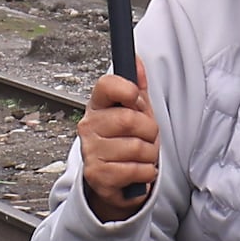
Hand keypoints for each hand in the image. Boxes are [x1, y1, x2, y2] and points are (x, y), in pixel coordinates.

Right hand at [78, 71, 158, 218]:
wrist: (113, 180)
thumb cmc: (125, 141)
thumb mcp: (134, 112)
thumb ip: (136, 87)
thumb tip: (136, 60)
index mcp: (98, 105)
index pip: (107, 85)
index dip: (126, 89)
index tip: (134, 97)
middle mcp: (89, 125)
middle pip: (129, 119)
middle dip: (149, 131)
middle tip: (146, 137)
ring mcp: (91, 150)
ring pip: (137, 147)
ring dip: (150, 155)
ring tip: (142, 156)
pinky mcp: (97, 174)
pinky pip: (136, 169)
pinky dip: (146, 172)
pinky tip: (139, 170)